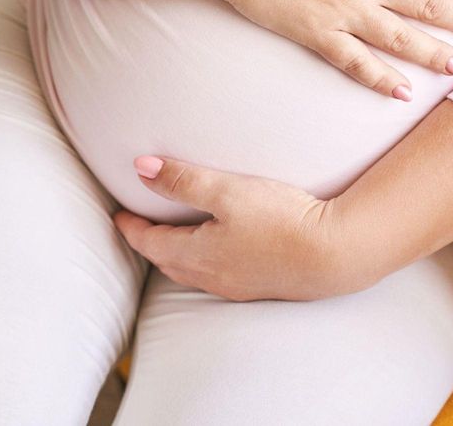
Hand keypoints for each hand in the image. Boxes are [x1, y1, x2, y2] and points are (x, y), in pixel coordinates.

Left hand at [112, 155, 369, 301]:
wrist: (334, 254)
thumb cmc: (280, 220)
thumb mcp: (227, 191)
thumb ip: (183, 180)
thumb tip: (140, 168)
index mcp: (197, 254)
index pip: (150, 242)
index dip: (132, 228)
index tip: (119, 216)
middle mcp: (212, 276)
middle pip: (169, 262)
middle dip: (151, 244)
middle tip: (141, 227)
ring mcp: (238, 285)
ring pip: (194, 272)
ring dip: (178, 256)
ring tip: (176, 238)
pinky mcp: (262, 285)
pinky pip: (219, 276)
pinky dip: (206, 262)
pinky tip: (221, 252)